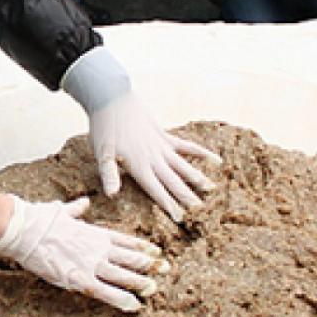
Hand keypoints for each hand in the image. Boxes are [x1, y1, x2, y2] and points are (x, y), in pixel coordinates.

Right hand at [0, 194, 165, 312]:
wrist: (26, 229)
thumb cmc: (41, 218)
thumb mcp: (63, 210)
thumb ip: (77, 209)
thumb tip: (83, 203)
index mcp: (95, 232)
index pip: (125, 241)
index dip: (142, 248)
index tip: (156, 252)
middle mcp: (98, 248)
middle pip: (130, 258)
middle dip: (150, 265)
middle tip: (166, 270)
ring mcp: (91, 264)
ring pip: (124, 276)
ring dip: (141, 283)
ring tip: (154, 289)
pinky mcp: (79, 279)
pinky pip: (106, 292)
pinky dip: (122, 300)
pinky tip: (135, 306)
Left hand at [60, 47, 218, 221]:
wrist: (112, 98)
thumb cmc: (103, 127)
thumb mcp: (101, 153)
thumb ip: (109, 175)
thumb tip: (112, 195)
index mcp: (138, 166)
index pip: (156, 190)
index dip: (168, 205)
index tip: (180, 218)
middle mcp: (153, 158)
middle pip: (173, 181)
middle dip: (187, 196)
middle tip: (200, 211)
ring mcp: (161, 146)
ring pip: (184, 165)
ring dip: (197, 177)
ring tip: (212, 189)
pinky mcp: (165, 135)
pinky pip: (187, 146)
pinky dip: (201, 153)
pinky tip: (215, 159)